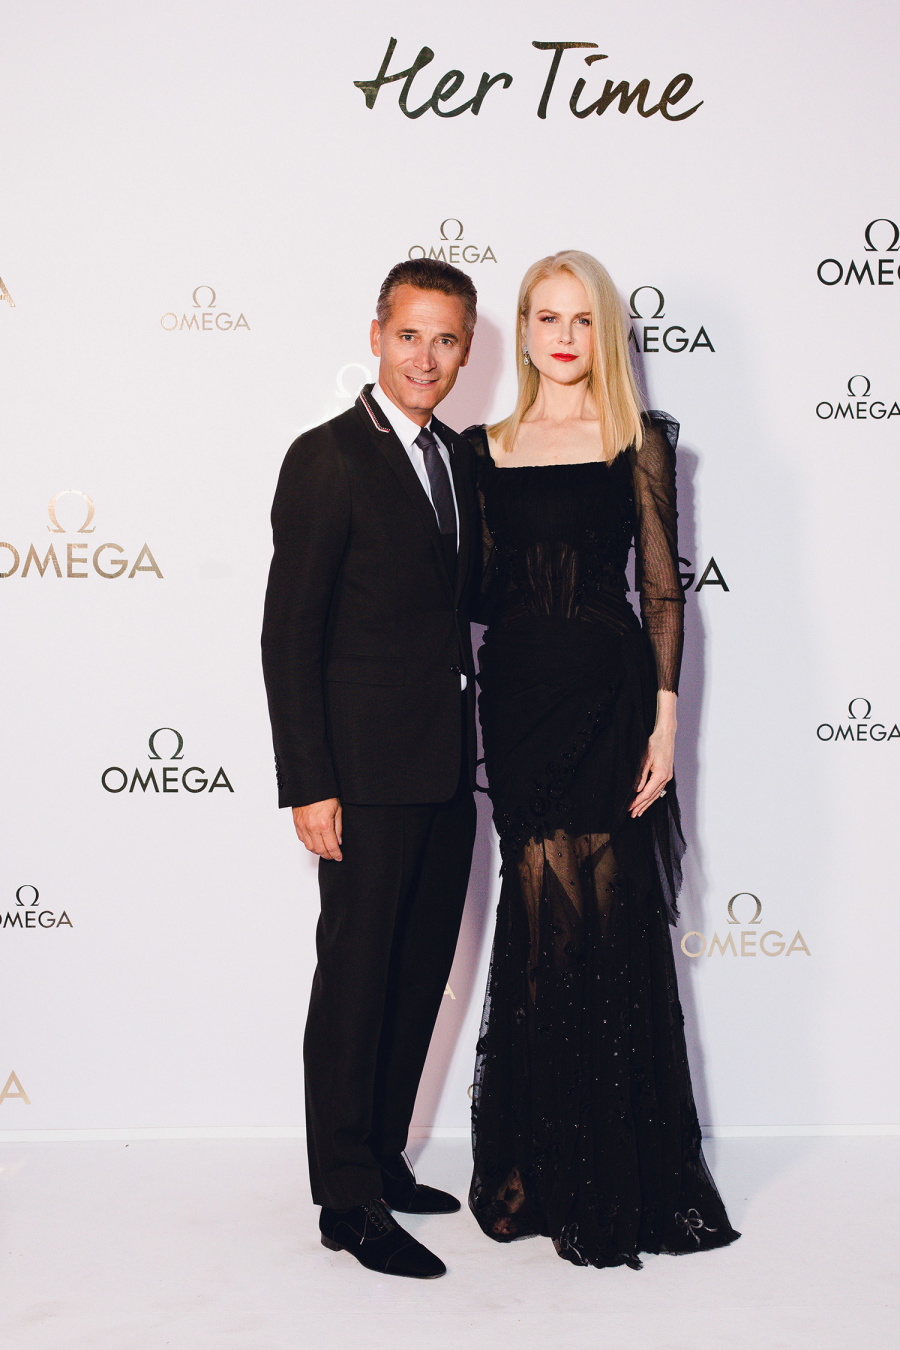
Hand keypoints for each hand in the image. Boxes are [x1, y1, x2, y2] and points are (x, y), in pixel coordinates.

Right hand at [292, 798, 342, 859]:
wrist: (310, 786)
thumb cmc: (324, 795)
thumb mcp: (337, 810)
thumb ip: (338, 828)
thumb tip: (339, 841)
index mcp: (324, 824)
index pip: (331, 847)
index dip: (336, 854)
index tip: (339, 857)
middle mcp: (312, 828)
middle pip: (320, 850)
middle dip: (328, 855)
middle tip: (333, 856)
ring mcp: (303, 827)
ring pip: (310, 847)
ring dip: (318, 851)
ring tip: (324, 850)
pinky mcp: (297, 824)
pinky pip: (302, 839)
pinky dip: (309, 844)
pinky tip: (315, 842)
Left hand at [630, 694, 675, 817]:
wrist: (666, 735)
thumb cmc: (655, 743)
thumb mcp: (644, 758)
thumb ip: (640, 775)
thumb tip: (636, 789)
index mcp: (660, 775)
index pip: (647, 793)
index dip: (638, 802)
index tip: (630, 808)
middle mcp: (665, 778)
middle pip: (652, 796)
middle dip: (642, 806)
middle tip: (633, 815)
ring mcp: (667, 776)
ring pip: (656, 794)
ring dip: (647, 803)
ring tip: (639, 812)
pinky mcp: (666, 774)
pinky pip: (659, 789)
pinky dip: (652, 796)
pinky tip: (648, 801)